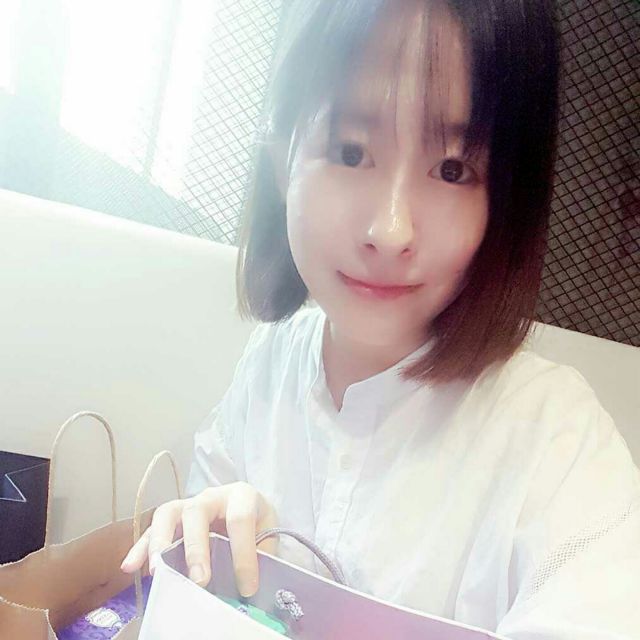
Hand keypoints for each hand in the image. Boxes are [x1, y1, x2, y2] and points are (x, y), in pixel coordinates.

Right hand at [120, 482, 276, 596]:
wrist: (250, 508)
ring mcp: (189, 504)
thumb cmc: (258, 524)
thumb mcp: (268, 534)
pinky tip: (129, 567)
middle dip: (196, 547)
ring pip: (168, 513)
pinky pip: (151, 528)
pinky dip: (141, 547)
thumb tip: (249, 589)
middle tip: (199, 580)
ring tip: (158, 571)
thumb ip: (261, 556)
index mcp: (241, 495)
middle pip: (197, 512)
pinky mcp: (173, 518)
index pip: (240, 519)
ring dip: (160, 542)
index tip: (247, 587)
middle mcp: (212, 495)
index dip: (243, 553)